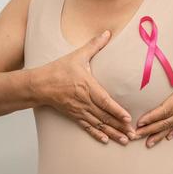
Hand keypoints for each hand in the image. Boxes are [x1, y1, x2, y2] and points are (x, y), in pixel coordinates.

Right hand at [29, 30, 135, 145]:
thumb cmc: (59, 70)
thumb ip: (94, 45)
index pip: (105, 101)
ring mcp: (79, 110)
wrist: (39, 84)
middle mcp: (84, 101)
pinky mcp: (74, 115)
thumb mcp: (77, 56)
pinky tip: (105, 140)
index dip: (117, 111)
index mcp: (87, 87)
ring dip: (112, 133)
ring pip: (98, 124)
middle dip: (120, 127)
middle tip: (133, 135)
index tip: (128, 119)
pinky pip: (87, 127)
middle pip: (104, 116)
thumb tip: (107, 32)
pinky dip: (96, 134)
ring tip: (124, 141)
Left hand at [135, 31, 172, 147]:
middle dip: (149, 130)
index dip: (153, 116)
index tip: (140, 122)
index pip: (167, 108)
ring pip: (171, 127)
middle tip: (134, 135)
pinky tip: (165, 139)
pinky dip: (171, 132)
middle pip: (166, 121)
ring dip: (157, 135)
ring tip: (146, 143)